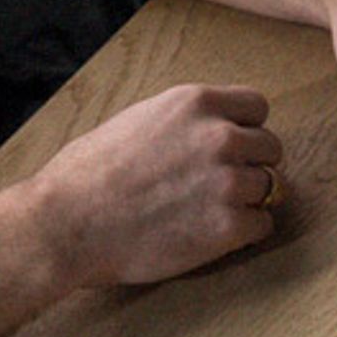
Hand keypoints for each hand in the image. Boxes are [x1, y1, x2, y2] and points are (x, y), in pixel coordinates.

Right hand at [24, 86, 285, 289]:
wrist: (66, 223)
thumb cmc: (90, 174)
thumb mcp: (141, 120)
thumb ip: (187, 121)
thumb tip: (220, 128)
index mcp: (197, 103)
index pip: (258, 107)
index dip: (245, 130)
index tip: (230, 148)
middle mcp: (221, 136)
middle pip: (271, 148)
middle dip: (250, 165)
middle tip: (216, 186)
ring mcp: (229, 182)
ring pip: (271, 188)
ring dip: (246, 201)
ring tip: (205, 211)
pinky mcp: (229, 226)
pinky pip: (262, 225)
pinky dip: (243, 232)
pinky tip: (210, 233)